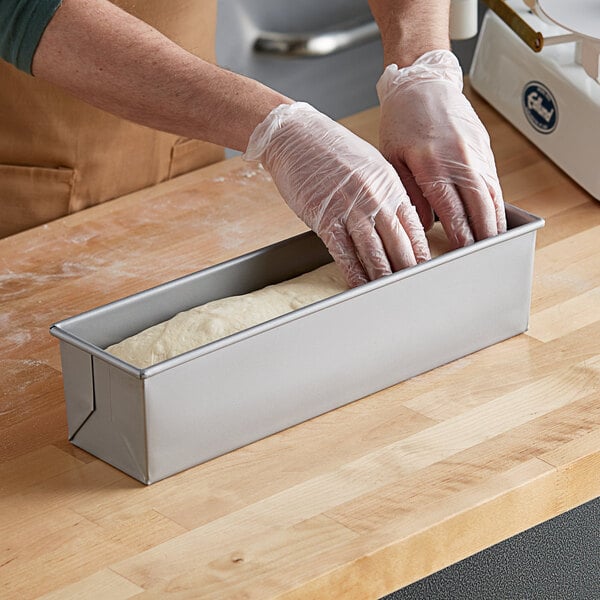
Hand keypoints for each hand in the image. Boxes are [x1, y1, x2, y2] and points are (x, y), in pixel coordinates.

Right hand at [243, 102, 429, 286]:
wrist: (294, 135)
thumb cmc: (330, 149)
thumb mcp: (370, 165)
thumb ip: (387, 193)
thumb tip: (399, 222)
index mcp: (390, 184)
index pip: (414, 227)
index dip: (421, 253)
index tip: (425, 270)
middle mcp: (374, 197)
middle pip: (398, 244)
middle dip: (407, 270)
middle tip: (413, 289)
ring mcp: (350, 209)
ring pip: (373, 252)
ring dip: (382, 277)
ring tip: (389, 293)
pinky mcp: (324, 218)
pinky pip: (343, 253)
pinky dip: (353, 273)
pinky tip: (359, 286)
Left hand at [376, 50, 505, 247]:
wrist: (422, 84)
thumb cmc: (401, 122)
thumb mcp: (392, 159)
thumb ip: (408, 194)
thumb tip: (424, 224)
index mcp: (431, 164)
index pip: (452, 211)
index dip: (460, 237)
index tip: (462, 255)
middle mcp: (458, 159)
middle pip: (479, 207)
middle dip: (483, 235)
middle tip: (484, 257)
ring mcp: (475, 153)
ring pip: (492, 195)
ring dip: (496, 222)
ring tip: (495, 243)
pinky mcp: (484, 148)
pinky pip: (495, 181)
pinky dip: (497, 203)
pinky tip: (496, 218)